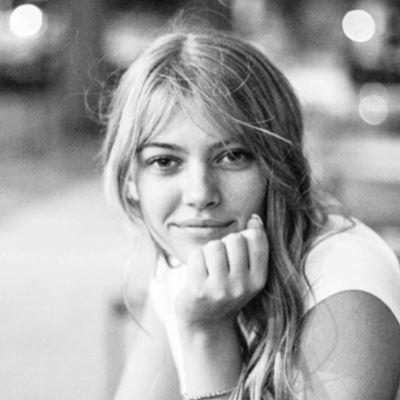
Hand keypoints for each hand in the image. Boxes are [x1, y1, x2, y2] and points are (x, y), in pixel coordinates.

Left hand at [174, 214, 268, 331]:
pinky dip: (195, 259)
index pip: (257, 239)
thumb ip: (253, 248)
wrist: (205, 323)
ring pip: (215, 245)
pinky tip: (197, 273)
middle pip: (235, 239)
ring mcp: (220, 289)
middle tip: (221, 259)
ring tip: (209, 266)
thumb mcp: (247, 275)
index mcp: (258, 280)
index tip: (241, 239)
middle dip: (225, 243)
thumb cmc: (226, 289)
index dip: (247, 231)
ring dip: (208, 251)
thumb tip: (254, 219)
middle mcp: (242, 286)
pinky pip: (197, 255)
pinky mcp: (199, 290)